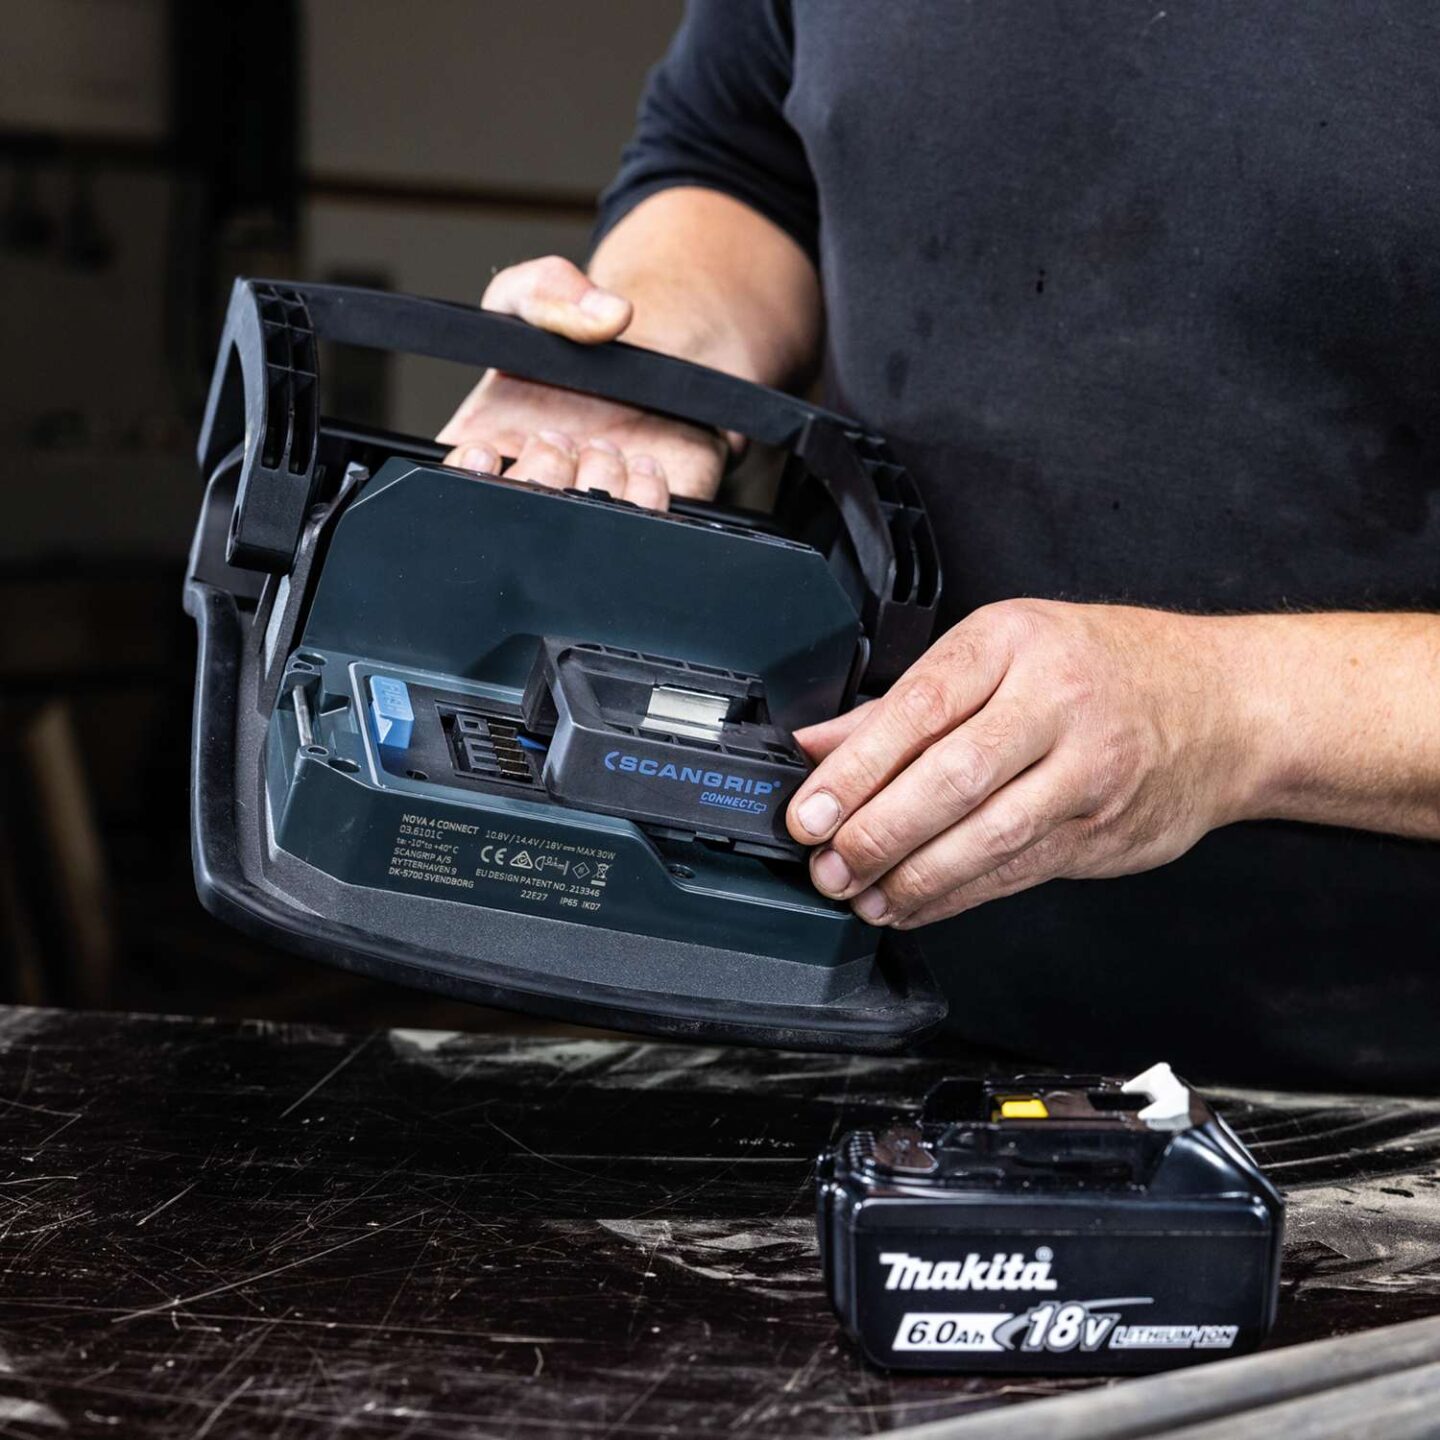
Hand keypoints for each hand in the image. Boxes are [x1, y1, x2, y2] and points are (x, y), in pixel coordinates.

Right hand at [437, 255, 727, 508]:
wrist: (662, 363)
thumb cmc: (584, 338)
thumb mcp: (542, 290)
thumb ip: (549, 288)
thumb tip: (608, 314)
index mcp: (486, 442)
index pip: (453, 484)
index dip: (466, 475)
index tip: (490, 447)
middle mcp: (534, 484)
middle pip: (518, 512)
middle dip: (542, 471)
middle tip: (562, 437)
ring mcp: (586, 508)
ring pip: (579, 525)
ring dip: (596, 482)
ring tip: (607, 445)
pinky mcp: (639, 514)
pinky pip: (642, 526)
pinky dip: (646, 496)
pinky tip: (645, 462)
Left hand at [785, 601, 1260, 927]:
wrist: (1224, 705)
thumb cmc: (1103, 667)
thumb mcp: (1002, 651)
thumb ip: (902, 703)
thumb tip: (815, 744)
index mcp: (1014, 643)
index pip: (920, 708)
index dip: (856, 768)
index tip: (809, 810)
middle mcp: (1055, 703)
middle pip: (952, 778)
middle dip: (877, 832)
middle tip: (828, 864)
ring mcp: (1087, 772)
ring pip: (985, 837)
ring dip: (911, 877)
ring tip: (860, 895)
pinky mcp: (1101, 833)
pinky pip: (1014, 872)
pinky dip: (955, 896)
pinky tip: (912, 905)